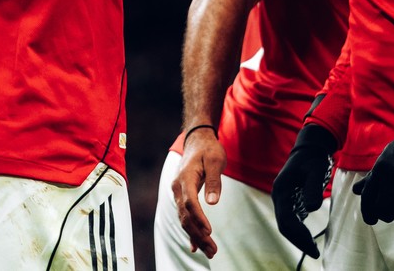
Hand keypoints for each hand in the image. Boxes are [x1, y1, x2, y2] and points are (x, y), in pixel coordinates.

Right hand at [171, 129, 226, 258]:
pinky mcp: (183, 196)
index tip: (209, 231)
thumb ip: (213, 180)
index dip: (199, 218)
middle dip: (198, 235)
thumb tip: (212, 202)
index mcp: (185, 177)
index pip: (190, 202)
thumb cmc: (208, 149)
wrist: (198, 140)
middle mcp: (178, 187)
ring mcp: (178, 193)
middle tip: (213, 250)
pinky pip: (185, 216)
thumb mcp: (215, 160)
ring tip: (210, 251)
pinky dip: (190, 231)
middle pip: (186, 215)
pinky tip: (195, 246)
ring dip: (196, 236)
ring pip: (185, 219)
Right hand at [271, 124, 335, 258]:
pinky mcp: (289, 199)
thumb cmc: (313, 159)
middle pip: (284, 225)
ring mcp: (283, 198)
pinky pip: (291, 219)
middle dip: (298, 240)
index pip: (286, 220)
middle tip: (315, 252)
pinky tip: (309, 237)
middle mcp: (279, 195)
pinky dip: (298, 230)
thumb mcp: (315, 171)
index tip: (313, 247)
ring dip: (298, 237)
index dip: (298, 236)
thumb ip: (313, 189)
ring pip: (286, 224)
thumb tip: (311, 209)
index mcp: (280, 189)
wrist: (310, 148)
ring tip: (313, 248)